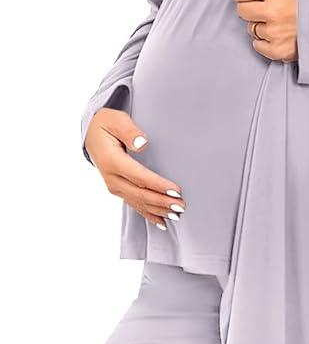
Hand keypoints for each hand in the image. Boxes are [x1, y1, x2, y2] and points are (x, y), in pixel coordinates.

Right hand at [84, 108, 184, 229]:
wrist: (91, 133)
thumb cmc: (107, 125)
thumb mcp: (116, 120)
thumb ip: (130, 131)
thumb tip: (142, 144)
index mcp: (111, 161)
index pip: (138, 176)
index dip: (157, 185)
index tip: (175, 191)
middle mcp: (111, 177)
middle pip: (140, 193)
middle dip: (161, 202)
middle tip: (181, 206)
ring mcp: (114, 186)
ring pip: (138, 202)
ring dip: (158, 210)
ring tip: (176, 215)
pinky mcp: (118, 189)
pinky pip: (134, 205)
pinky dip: (148, 214)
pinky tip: (161, 223)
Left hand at [229, 0, 297, 61]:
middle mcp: (273, 10)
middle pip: (242, 11)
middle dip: (252, 9)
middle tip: (269, 9)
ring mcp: (275, 32)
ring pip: (251, 29)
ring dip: (261, 26)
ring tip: (279, 22)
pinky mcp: (278, 49)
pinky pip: (258, 45)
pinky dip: (266, 42)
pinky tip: (279, 35)